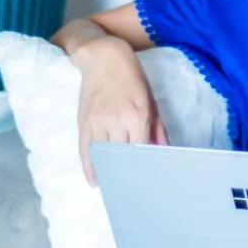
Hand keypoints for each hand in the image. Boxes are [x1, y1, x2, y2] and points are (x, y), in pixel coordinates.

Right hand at [75, 38, 167, 185]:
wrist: (103, 58)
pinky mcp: (84, 122)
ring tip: (117, 187)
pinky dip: (90, 166)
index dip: (144, 167)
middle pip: (122, 157)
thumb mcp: (152, 101)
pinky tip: (95, 179)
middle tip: (134, 189)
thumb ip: (158, 129)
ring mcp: (98, 122)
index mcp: (138, 116)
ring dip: (109, 172)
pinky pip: (85, 149)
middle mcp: (117, 121)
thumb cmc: (132, 79)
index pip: (141, 150)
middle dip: (128, 173)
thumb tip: (162, 151)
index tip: (149, 181)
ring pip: (103, 156)